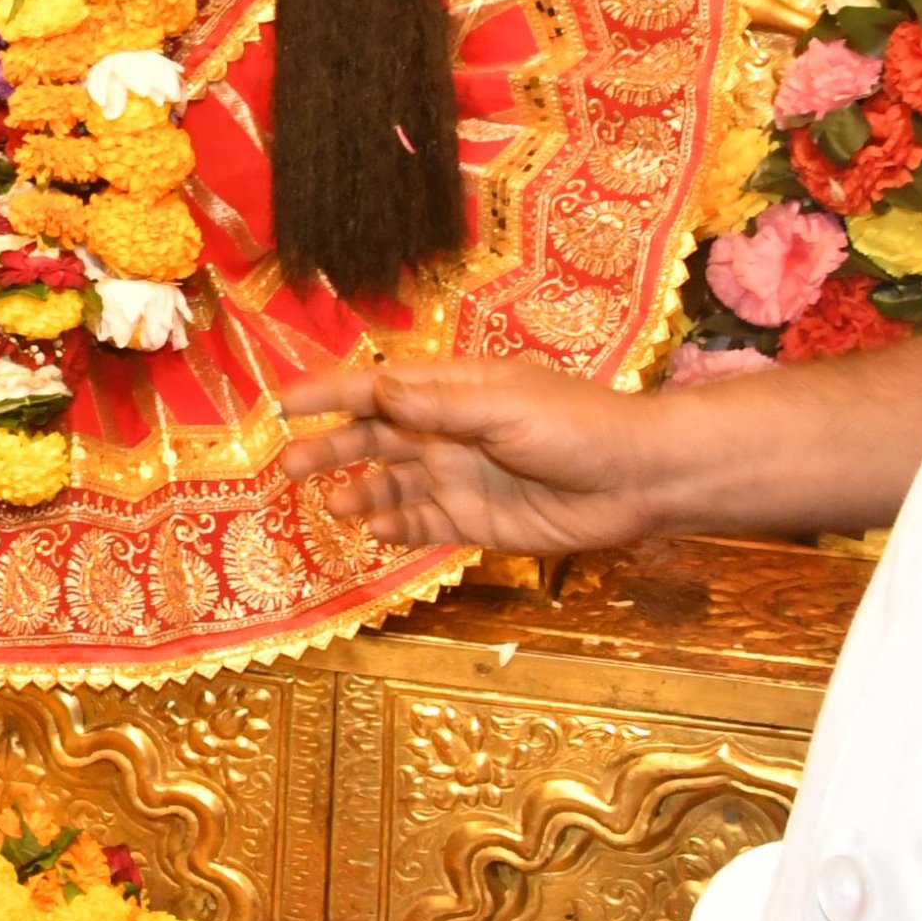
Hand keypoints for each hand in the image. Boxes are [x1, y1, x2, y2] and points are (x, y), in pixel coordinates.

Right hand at [273, 357, 673, 552]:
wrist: (639, 480)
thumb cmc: (576, 426)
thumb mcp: (504, 406)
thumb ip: (438, 406)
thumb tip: (376, 394)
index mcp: (452, 392)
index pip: (378, 389)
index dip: (330, 394)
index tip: (282, 403)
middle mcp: (446, 433)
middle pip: (373, 438)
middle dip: (329, 448)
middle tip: (288, 465)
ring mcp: (458, 478)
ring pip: (390, 484)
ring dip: (357, 491)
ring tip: (328, 505)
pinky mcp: (475, 521)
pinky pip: (421, 524)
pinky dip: (393, 527)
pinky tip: (371, 531)